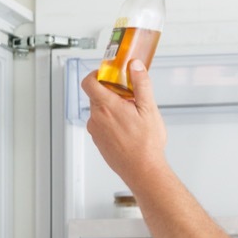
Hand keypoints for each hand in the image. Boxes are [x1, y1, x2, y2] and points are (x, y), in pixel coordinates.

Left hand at [80, 60, 168, 188]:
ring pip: (100, 111)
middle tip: (130, 98)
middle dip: (112, 93)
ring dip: (113, 109)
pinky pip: (102, 125)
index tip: (109, 74)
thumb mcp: (149, 109)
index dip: (97, 74)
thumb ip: (141, 84)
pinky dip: (112, 123)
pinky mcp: (99, 142)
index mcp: (107, 106)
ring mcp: (96, 132)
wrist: (142, 171)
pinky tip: (128, 130)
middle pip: (97, 96)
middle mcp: (96, 118)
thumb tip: (135, 66)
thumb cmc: (146, 145)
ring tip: (132, 117)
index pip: (89, 81)